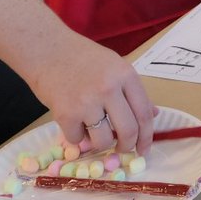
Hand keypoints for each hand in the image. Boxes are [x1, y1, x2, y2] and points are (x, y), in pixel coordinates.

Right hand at [26, 26, 157, 153]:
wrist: (47, 49)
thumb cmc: (82, 58)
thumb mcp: (115, 66)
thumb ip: (132, 91)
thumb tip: (153, 114)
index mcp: (126, 75)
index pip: (144, 113)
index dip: (147, 136)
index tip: (144, 149)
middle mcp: (109, 88)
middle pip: (128, 131)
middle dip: (128, 147)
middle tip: (123, 150)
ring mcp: (87, 102)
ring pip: (104, 141)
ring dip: (101, 143)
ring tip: (94, 132)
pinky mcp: (65, 114)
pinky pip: (77, 140)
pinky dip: (77, 137)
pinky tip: (74, 123)